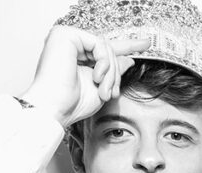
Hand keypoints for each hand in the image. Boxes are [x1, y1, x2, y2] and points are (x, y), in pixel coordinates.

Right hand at [19, 26, 149, 127]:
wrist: (55, 109)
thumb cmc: (73, 103)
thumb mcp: (102, 86)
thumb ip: (113, 70)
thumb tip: (129, 59)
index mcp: (76, 55)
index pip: (104, 48)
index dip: (127, 46)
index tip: (146, 44)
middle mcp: (70, 44)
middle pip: (109, 50)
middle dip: (116, 74)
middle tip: (111, 93)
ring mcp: (66, 37)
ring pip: (107, 48)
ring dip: (111, 73)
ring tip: (103, 90)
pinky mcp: (65, 34)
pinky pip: (100, 44)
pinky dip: (104, 63)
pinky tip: (96, 77)